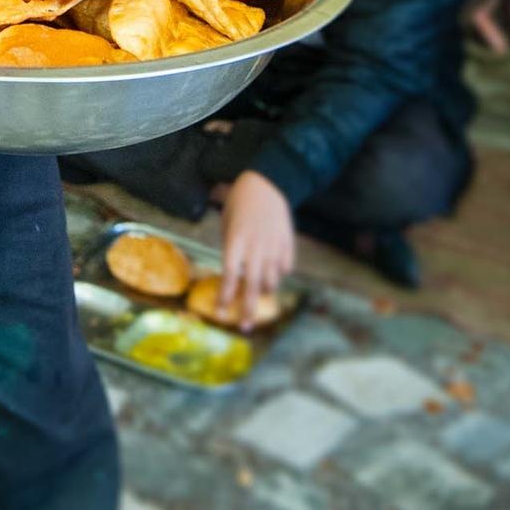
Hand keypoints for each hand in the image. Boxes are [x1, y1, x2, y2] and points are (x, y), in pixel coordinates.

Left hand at [219, 171, 295, 328]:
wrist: (268, 182)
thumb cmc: (241, 202)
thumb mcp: (228, 223)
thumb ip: (231, 249)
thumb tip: (234, 276)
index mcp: (236, 240)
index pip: (230, 275)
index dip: (225, 296)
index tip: (220, 312)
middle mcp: (256, 247)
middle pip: (252, 286)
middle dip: (247, 309)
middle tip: (243, 327)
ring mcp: (274, 246)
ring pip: (271, 281)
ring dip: (263, 291)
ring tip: (258, 294)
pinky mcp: (288, 244)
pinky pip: (285, 268)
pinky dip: (279, 273)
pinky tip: (273, 270)